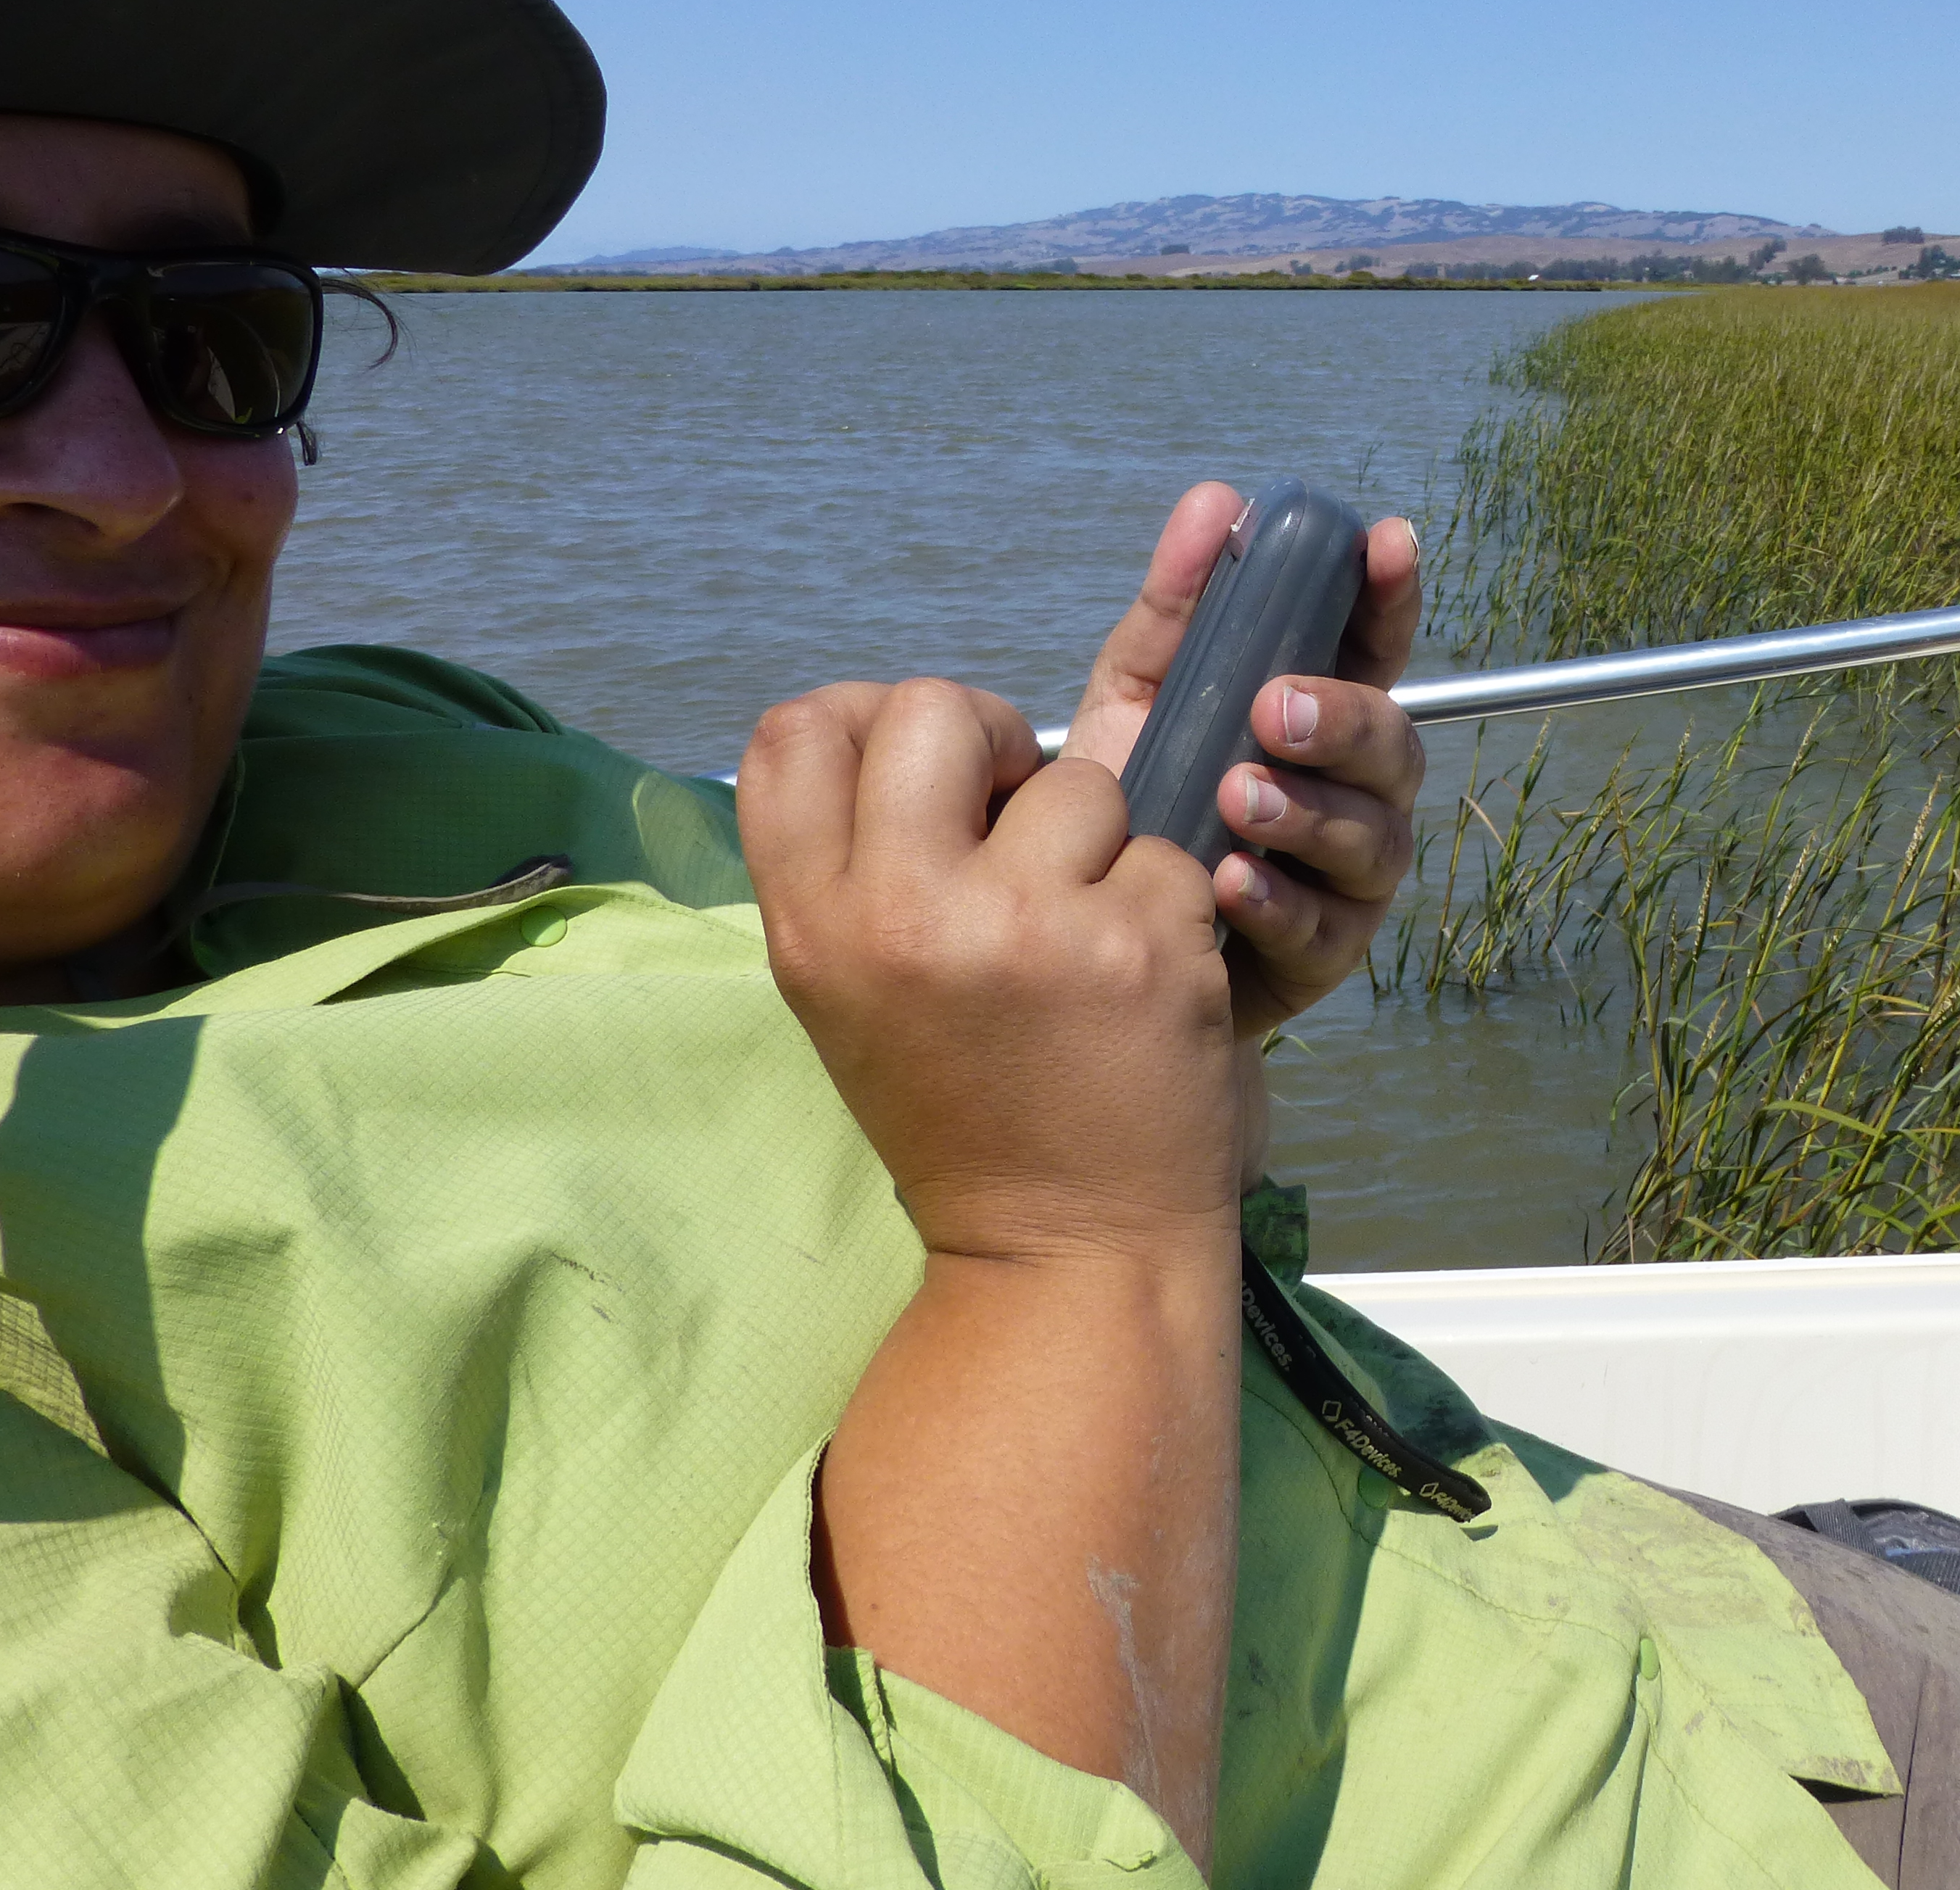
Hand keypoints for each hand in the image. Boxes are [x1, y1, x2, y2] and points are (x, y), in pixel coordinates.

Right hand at [738, 676, 1241, 1263]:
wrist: (1068, 1252)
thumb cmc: (965, 1114)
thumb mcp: (852, 996)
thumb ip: (856, 867)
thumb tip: (902, 734)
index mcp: (814, 930)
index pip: (790, 732)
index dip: (863, 716)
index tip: (925, 769)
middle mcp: (905, 917)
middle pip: (933, 707)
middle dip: (994, 737)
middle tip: (1019, 810)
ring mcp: (1029, 927)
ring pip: (1079, 780)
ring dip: (1099, 841)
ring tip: (1086, 935)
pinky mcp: (1142, 945)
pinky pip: (1167, 852)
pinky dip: (1169, 906)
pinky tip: (1144, 980)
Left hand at [1063, 482, 1425, 1036]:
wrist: (1088, 948)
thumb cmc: (1136, 808)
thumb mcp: (1141, 697)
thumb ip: (1178, 607)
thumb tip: (1215, 502)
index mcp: (1316, 716)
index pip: (1375, 646)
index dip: (1390, 594)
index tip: (1386, 542)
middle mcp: (1351, 793)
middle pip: (1393, 743)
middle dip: (1342, 720)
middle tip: (1274, 708)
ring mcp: (1345, 879)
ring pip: (1372, 839)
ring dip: (1308, 813)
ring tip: (1237, 797)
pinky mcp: (1318, 958)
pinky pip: (1322, 930)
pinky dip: (1278, 901)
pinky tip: (1230, 882)